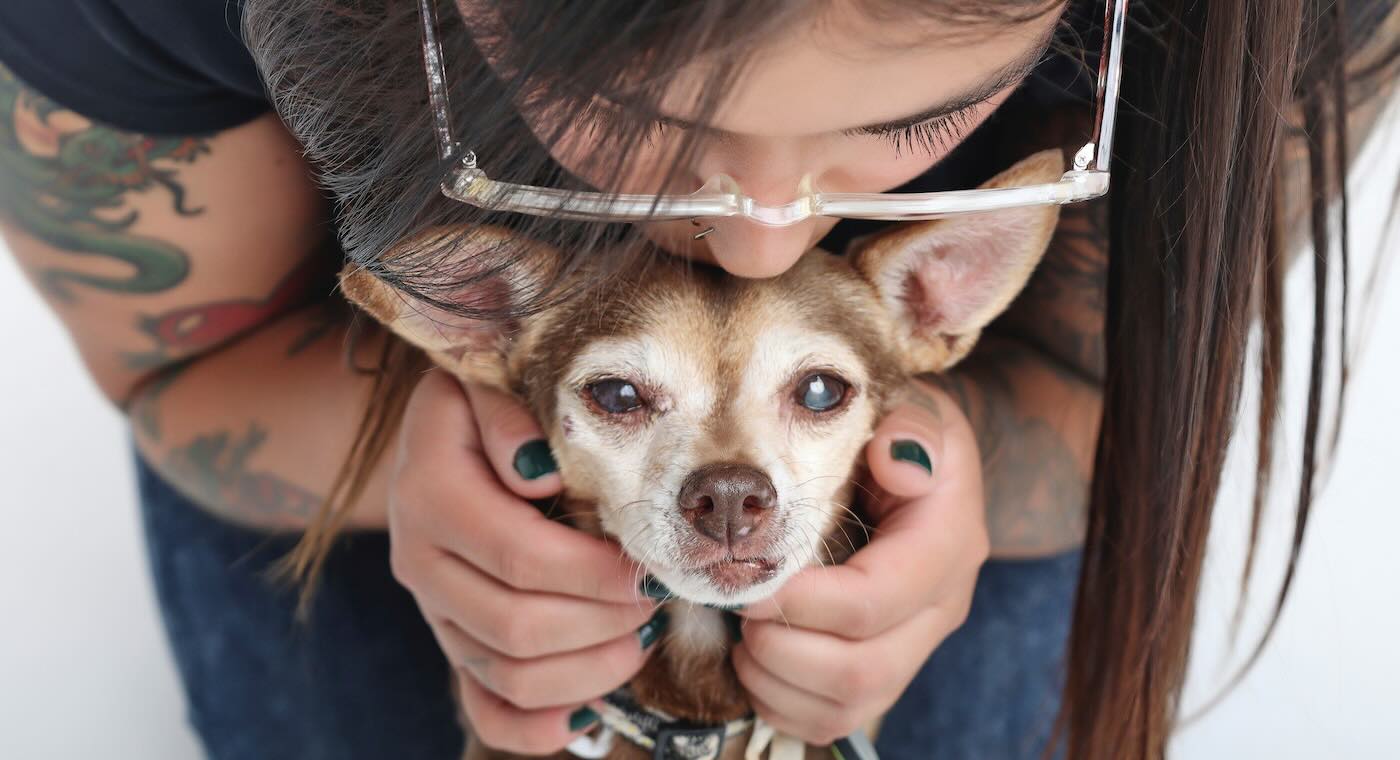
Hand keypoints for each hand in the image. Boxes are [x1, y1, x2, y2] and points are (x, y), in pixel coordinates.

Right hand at [388, 371, 662, 754]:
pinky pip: (485, 708)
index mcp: (429, 493)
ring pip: (508, 674)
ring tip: (640, 640)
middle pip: (517, 626)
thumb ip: (509, 415)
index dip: (593, 573)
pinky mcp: (451, 640)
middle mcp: (421, 560)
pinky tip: (587, 712)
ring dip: (588, 671)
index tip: (648, 567)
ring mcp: (434, 609)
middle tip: (655, 602)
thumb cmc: (484, 400)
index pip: (518, 555)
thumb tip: (540, 473)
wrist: (440, 430)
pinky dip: (537, 725)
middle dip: (602, 623)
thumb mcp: (489, 382)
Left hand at [732, 378, 988, 743]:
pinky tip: (755, 663)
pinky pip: (836, 717)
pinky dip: (784, 704)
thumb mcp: (919, 409)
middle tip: (739, 611)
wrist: (923, 466)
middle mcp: (938, 608)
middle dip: (783, 650)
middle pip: (862, 670)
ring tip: (742, 638)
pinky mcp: (886, 668)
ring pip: (849, 704)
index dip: (803, 601)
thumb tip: (896, 461)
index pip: (875, 600)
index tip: (751, 579)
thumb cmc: (904, 432)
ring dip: (777, 682)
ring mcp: (914, 645)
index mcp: (946, 546)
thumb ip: (912, 427)